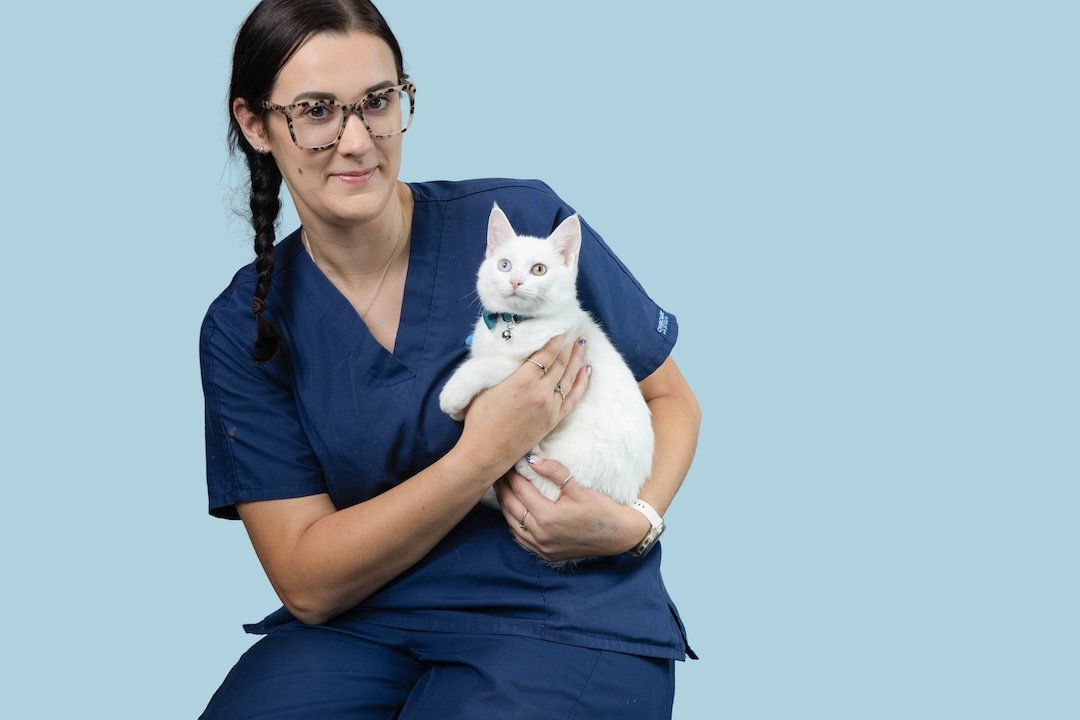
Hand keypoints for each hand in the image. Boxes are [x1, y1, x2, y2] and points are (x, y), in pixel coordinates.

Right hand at [457, 336, 588, 474]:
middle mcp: (541, 392)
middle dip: (569, 344)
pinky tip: (587, 371)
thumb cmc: (479, 420)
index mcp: (522, 381)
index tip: (561, 326)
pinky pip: (573, 397)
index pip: (546, 353)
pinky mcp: (554, 420)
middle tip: (576, 328)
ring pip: (569, 377)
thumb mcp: (484, 387)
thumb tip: (511, 354)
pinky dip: (581, 382)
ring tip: (582, 343)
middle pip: (561, 362)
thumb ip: (501, 369)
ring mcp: (550, 407)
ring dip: (577, 358)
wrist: (486, 453)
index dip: (555, 339)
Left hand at [494, 457, 650, 561]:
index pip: (520, 490)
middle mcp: (540, 534)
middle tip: (497, 472)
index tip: (505, 462)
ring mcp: (541, 547)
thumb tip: (532, 460)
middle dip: (502, 488)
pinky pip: (520, 538)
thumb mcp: (578, 488)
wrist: (618, 535)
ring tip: (501, 489)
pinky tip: (512, 511)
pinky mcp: (545, 554)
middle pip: (510, 507)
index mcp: (547, 516)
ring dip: (504, 505)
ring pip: (512, 524)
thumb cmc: (601, 509)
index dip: (511, 474)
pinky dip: (513, 523)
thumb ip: (554, 472)